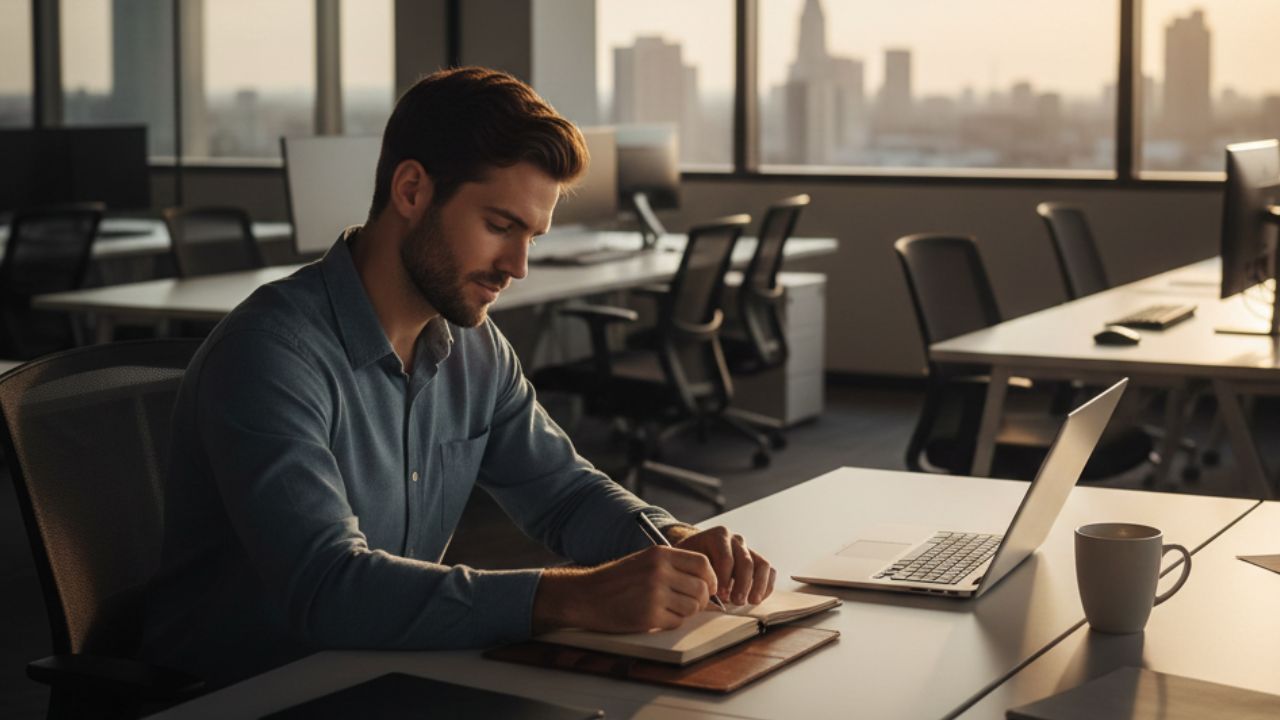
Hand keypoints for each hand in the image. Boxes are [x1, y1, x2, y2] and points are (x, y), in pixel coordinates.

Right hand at [533, 546, 717, 632]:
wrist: (586, 595)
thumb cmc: (616, 580)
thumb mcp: (644, 561)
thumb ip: (673, 567)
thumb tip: (708, 582)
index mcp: (660, 554)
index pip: (703, 564)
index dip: (711, 578)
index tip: (709, 587)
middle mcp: (660, 571)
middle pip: (702, 588)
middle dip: (702, 599)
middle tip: (691, 603)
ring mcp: (655, 594)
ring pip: (693, 607)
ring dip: (686, 612)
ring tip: (669, 609)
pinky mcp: (649, 616)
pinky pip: (677, 622)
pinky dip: (671, 622)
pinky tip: (656, 617)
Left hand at [668, 525, 775, 605]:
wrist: (695, 551)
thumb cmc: (690, 559)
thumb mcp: (687, 561)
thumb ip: (696, 573)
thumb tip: (710, 595)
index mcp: (718, 535)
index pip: (726, 558)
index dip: (725, 579)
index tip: (720, 595)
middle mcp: (735, 540)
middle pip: (746, 562)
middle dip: (742, 585)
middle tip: (736, 601)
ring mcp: (748, 549)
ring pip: (762, 565)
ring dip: (759, 585)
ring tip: (751, 601)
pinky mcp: (757, 560)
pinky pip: (769, 571)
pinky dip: (767, 585)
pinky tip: (757, 598)